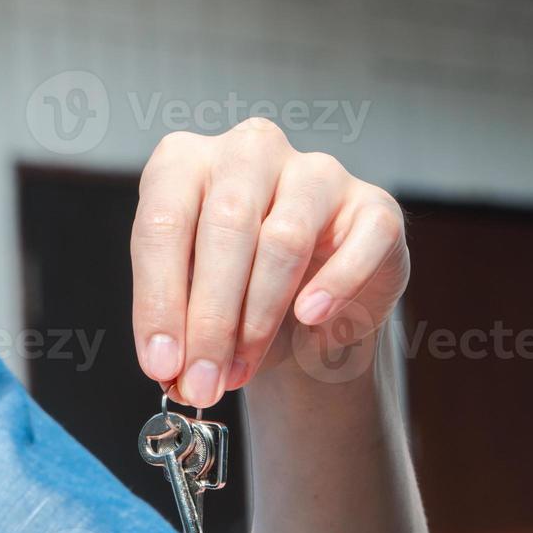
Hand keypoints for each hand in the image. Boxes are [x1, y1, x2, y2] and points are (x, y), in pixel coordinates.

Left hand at [133, 120, 407, 407]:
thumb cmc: (235, 294)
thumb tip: (172, 370)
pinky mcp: (373, 205)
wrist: (309, 309)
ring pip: (284, 239)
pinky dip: (333, 285)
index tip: (160, 364)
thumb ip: (180, 327)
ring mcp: (316, 171)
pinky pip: (358, 242)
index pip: (162, 224)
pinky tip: (311, 317)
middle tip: (203, 381)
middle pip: (225, 228)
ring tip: (241, 368)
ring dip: (259, 317)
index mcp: (185, 163)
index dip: (158, 301)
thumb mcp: (192, 305)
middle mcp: (249, 151)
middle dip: (209, 319)